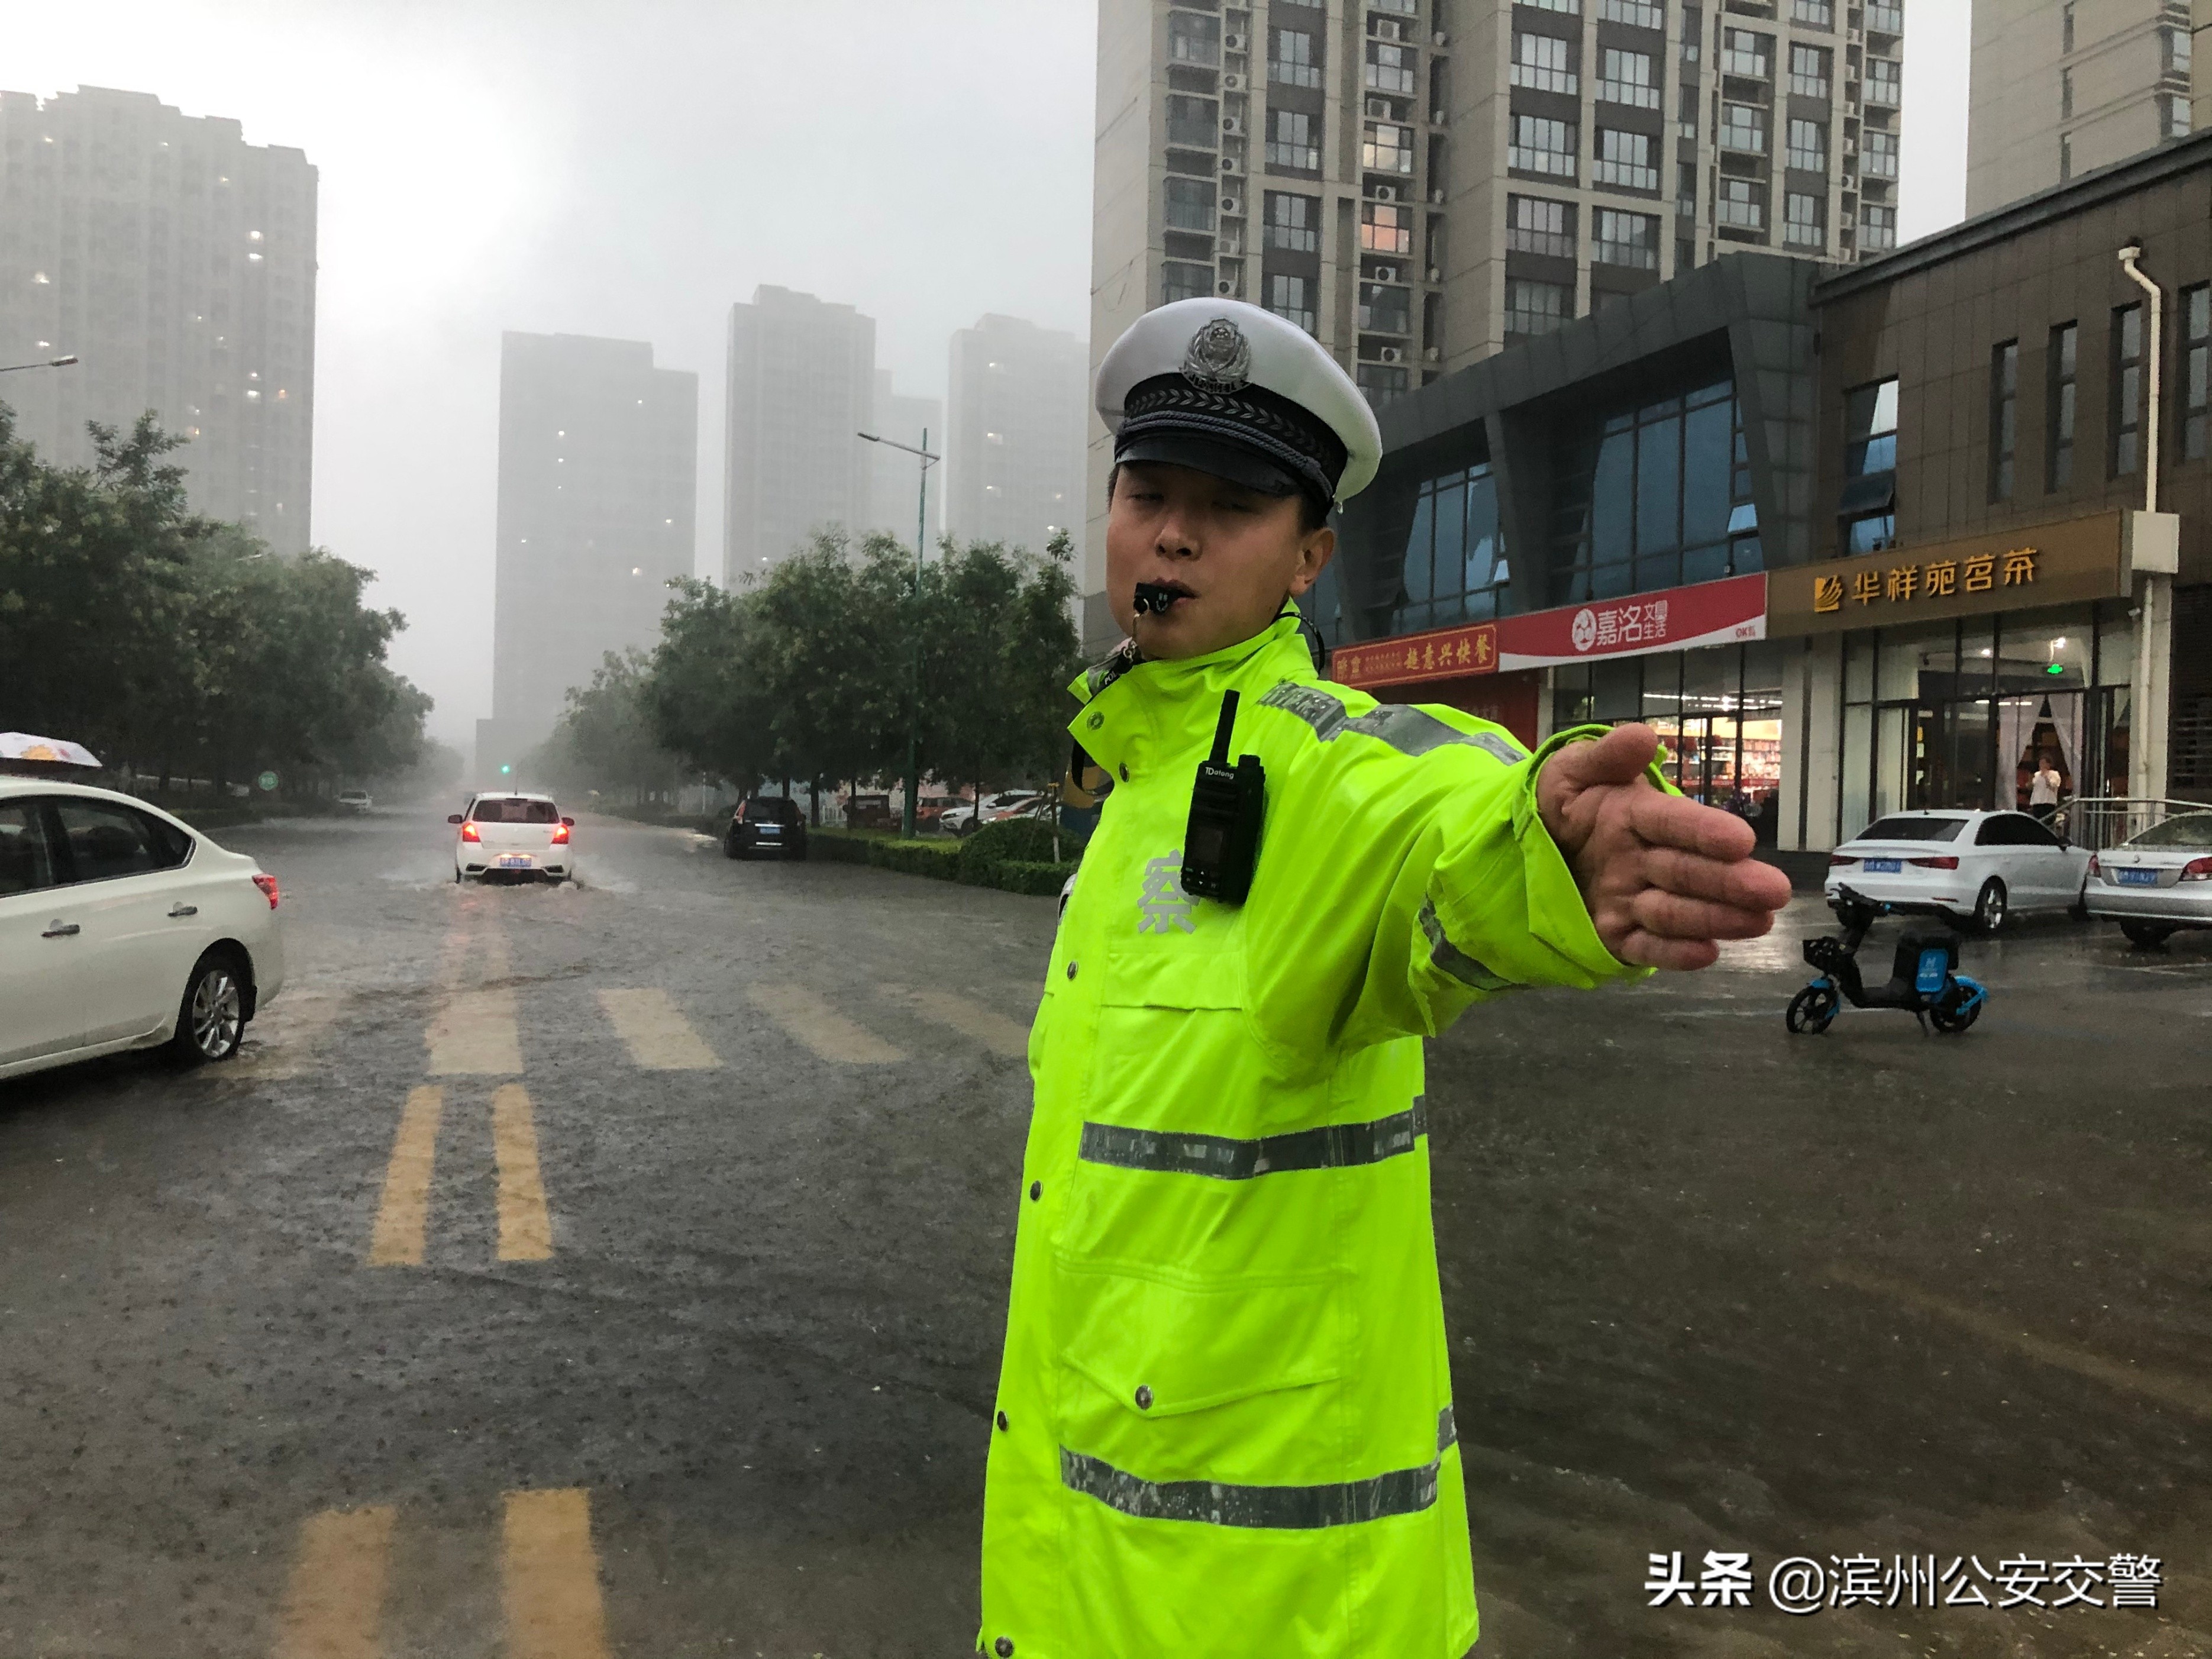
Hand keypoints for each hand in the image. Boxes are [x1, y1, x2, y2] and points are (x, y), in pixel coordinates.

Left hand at [1535, 723, 1794, 969]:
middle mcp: (1641, 861)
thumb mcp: (1569, 773)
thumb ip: (1603, 757)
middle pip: (1687, 871)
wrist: (1525, 849)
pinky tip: (1706, 953)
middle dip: (1731, 882)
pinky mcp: (1616, 937)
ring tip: (1758, 921)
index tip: (1741, 840)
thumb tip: (1642, 735)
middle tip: (1773, 890)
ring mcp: (1631, 900)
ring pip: (1676, 911)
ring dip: (1717, 918)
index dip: (1704, 831)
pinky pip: (1646, 946)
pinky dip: (1675, 952)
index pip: (1673, 822)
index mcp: (1636, 816)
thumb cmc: (1557, 805)